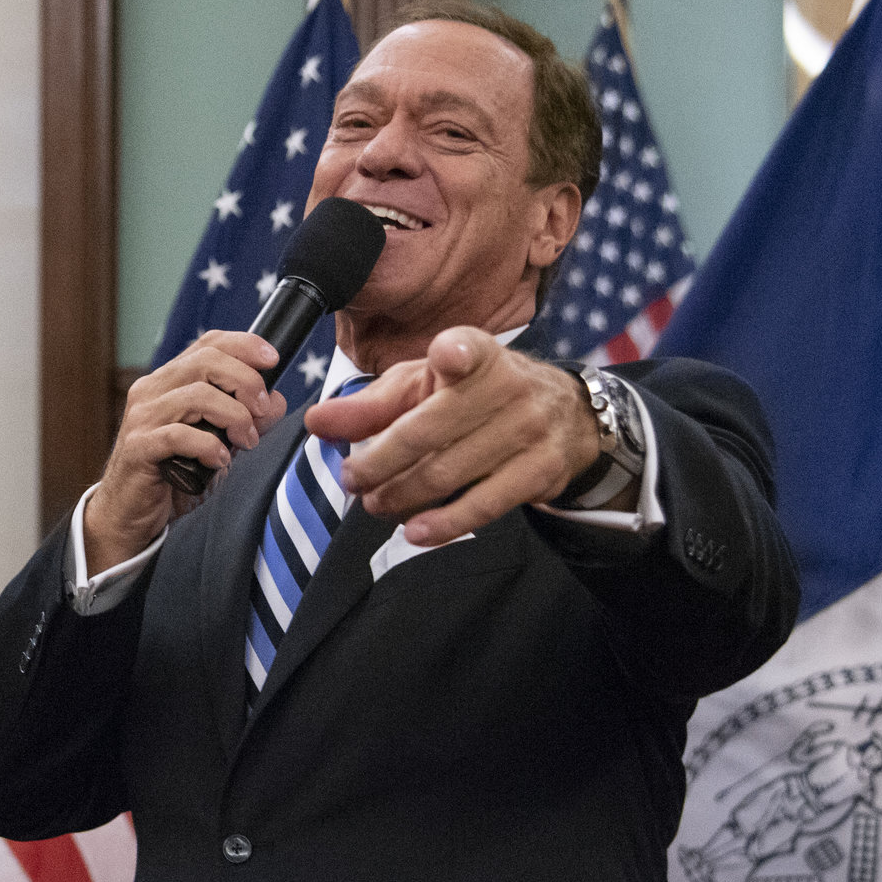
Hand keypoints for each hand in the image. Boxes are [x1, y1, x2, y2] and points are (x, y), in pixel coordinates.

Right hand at [84, 331, 286, 574]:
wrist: (130, 515)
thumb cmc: (173, 476)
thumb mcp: (218, 443)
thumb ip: (245, 420)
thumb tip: (275, 400)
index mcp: (170, 381)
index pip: (208, 343)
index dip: (244, 345)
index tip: (273, 360)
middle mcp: (152, 390)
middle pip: (206, 361)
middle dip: (246, 382)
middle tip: (261, 412)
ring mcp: (143, 417)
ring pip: (197, 395)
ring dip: (233, 417)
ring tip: (244, 442)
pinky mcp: (139, 446)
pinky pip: (179, 435)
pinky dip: (208, 446)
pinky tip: (218, 461)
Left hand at [306, 327, 601, 547]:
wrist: (563, 415)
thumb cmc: (475, 394)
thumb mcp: (424, 386)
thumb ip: (370, 406)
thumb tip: (317, 423)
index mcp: (476, 353)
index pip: (466, 350)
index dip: (456, 353)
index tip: (446, 357)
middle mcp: (507, 386)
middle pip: (428, 431)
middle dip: (379, 462)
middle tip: (352, 479)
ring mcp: (528, 430)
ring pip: (449, 472)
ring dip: (401, 495)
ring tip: (375, 503)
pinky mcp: (540, 471)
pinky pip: (484, 504)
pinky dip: (444, 523)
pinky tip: (415, 531)